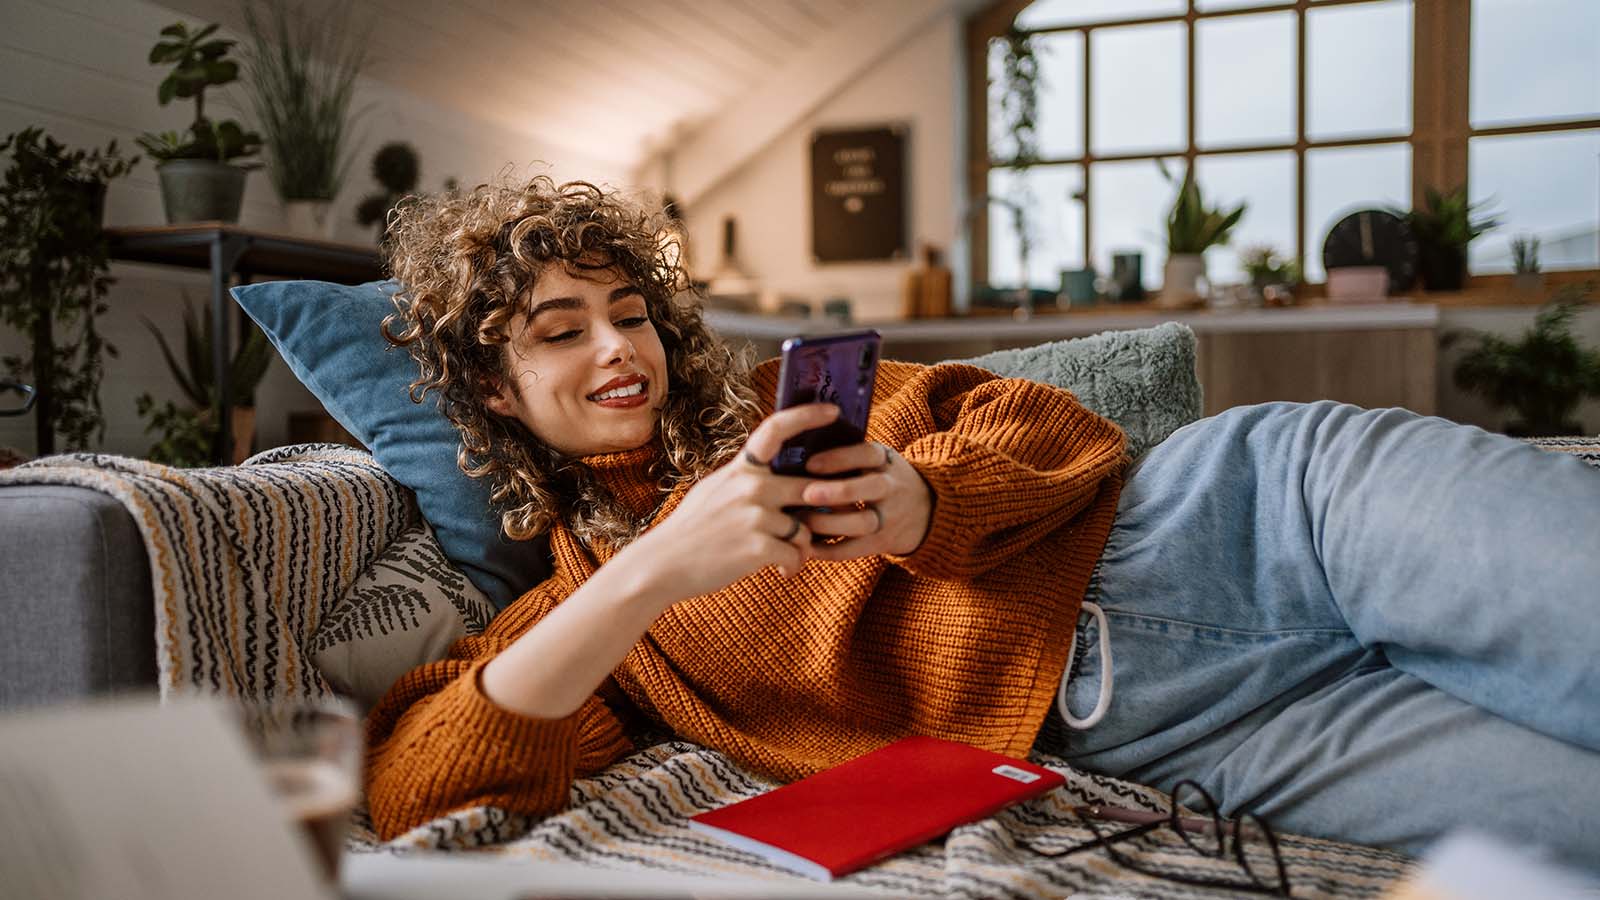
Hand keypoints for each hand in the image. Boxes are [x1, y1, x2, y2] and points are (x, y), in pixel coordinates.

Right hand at [619, 403, 838, 603]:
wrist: (662, 565)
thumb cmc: (691, 530)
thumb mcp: (714, 490)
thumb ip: (746, 480)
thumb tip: (775, 475)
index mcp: (741, 470)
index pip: (776, 430)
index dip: (807, 415)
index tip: (833, 411)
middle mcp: (751, 487)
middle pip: (810, 488)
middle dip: (819, 512)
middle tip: (817, 529)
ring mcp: (755, 516)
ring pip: (805, 529)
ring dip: (802, 548)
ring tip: (788, 559)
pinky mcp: (758, 547)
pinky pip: (796, 555)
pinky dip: (793, 566)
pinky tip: (781, 572)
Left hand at [795, 440, 931, 559]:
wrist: (926, 509)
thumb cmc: (882, 478)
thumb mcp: (876, 460)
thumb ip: (848, 456)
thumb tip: (797, 453)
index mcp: (886, 461)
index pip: (867, 454)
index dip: (839, 458)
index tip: (810, 464)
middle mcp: (892, 487)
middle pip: (872, 488)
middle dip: (838, 491)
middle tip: (806, 494)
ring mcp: (890, 517)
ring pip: (862, 523)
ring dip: (828, 524)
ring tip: (801, 521)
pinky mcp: (883, 542)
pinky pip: (855, 549)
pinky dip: (829, 551)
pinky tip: (807, 547)